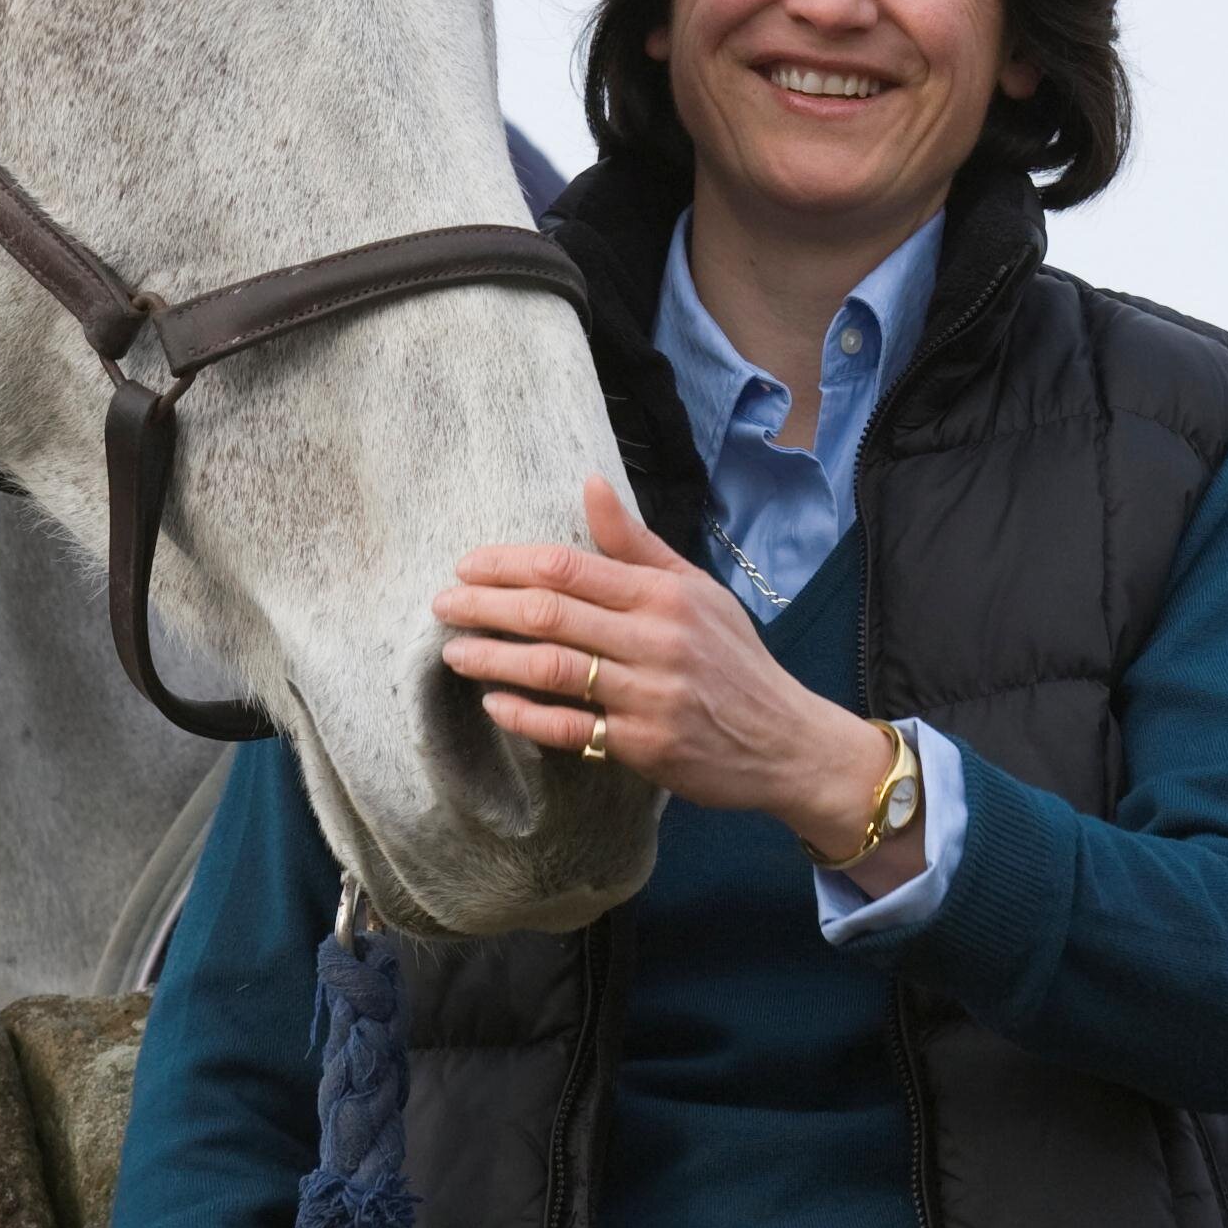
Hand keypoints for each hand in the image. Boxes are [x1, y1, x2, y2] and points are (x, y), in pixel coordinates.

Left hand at [433, 474, 903, 865]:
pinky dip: (526, 715)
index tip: (466, 565)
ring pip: (553, 669)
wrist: (786, 739)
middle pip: (550, 614)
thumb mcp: (694, 589)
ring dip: (494, 659)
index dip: (507, 564)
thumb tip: (589, 482)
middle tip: (442, 604)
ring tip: (454, 652)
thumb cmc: (732, 658)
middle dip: (485, 606)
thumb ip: (635, 542)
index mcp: (663, 593)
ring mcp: (649, 694)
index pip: (568, 567)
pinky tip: (495, 704)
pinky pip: (571, 728)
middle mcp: (656, 638)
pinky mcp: (645, 745)